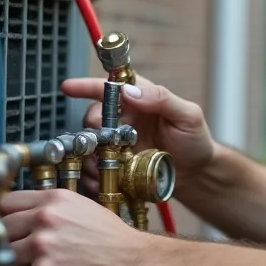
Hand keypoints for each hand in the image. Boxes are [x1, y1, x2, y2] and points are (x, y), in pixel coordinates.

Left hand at [1, 188, 146, 265]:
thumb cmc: (116, 243)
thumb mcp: (84, 210)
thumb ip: (53, 211)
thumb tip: (28, 221)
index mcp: (54, 199)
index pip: (6, 202)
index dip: (4, 218)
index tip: (6, 230)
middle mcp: (45, 218)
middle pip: (0, 229)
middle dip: (6, 244)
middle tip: (17, 256)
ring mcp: (42, 246)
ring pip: (4, 258)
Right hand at [60, 74, 214, 197]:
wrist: (197, 175)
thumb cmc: (195, 140)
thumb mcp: (187, 115)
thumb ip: (161, 99)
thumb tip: (129, 91)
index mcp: (140, 98)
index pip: (109, 86)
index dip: (86, 85)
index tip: (68, 88)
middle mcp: (124, 118)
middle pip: (94, 117)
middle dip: (93, 128)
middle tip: (104, 141)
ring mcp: (118, 142)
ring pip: (90, 143)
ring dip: (91, 153)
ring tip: (103, 165)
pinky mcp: (116, 164)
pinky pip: (96, 166)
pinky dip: (93, 173)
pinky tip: (100, 180)